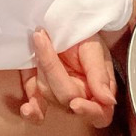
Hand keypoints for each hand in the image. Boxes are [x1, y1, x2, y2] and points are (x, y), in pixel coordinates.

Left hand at [18, 0, 135, 126]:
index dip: (88, 111)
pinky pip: (36, 107)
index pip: (99, 113)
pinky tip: (27, 109)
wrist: (60, 23)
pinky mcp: (38, 91)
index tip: (76, 103)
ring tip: (40, 40)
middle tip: (43, 39)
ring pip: (47, 94)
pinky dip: (32, 111)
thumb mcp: (94, 48)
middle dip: (52, 68)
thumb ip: (99, 73)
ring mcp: (57, 95)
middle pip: (66, 97)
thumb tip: (108, 101)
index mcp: (98, 91)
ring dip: (41, 68)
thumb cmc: (82, 35)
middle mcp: (79, 98)